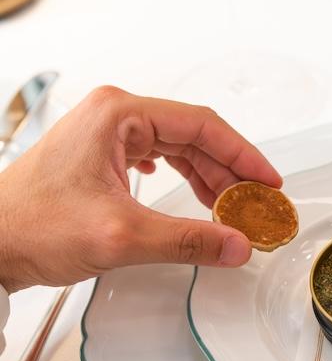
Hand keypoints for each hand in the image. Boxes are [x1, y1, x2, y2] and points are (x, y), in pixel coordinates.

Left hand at [0, 86, 281, 292]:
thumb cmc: (33, 225)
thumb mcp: (122, 235)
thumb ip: (188, 240)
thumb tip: (238, 245)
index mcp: (119, 115)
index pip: (202, 126)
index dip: (243, 155)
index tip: (268, 181)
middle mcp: (115, 117)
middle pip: (194, 137)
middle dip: (229, 172)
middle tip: (256, 203)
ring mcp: (107, 135)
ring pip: (178, 149)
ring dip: (208, 179)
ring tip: (232, 208)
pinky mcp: (102, 157)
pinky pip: (159, 159)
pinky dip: (184, 180)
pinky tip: (195, 195)